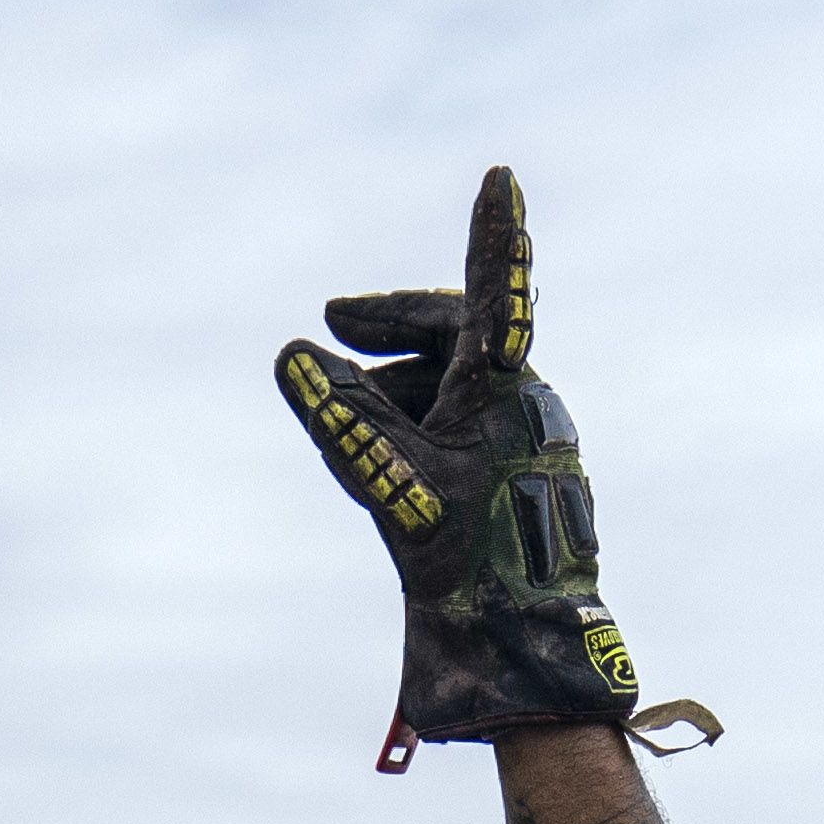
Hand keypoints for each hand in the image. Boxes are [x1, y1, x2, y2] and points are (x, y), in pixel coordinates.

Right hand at [273, 166, 641, 758]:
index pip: (494, 290)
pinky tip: (389, 455)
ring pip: (458, 383)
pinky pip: (470, 421)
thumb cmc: (461, 565)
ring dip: (400, 384)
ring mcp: (530, 436)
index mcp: (504, 390)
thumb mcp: (384, 481)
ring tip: (350, 409)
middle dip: (391, 327)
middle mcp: (527, 403)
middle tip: (332, 320)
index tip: (502, 174)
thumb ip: (337, 416)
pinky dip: (422, 421)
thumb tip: (292, 355)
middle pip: (457, 335)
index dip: (494, 230)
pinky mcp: (526, 471)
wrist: (522, 648)